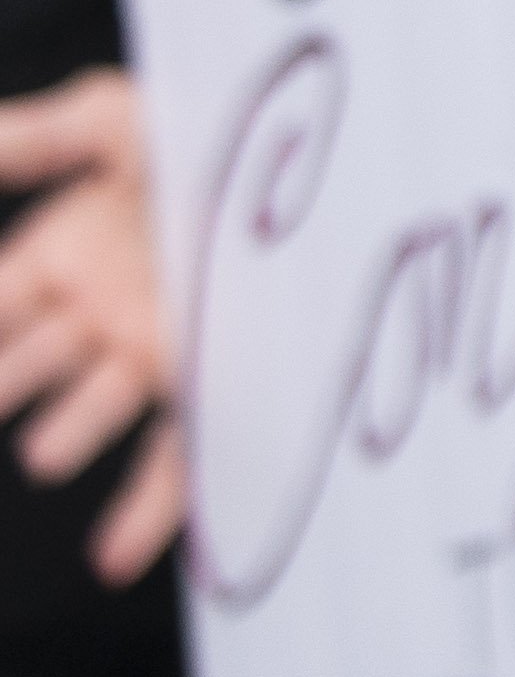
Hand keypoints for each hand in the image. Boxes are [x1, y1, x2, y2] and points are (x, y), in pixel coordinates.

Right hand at [0, 70, 180, 581]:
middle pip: (29, 360)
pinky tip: (115, 559)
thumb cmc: (216, 121)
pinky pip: (173, 457)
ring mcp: (155, 350)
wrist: (321, 143)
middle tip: (4, 386)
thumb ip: (34, 139)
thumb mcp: (118, 117)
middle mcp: (105, 309)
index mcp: (71, 253)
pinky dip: (143, 512)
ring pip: (92, 405)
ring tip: (48, 451)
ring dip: (69, 431)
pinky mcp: (215, 380)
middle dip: (7, 380)